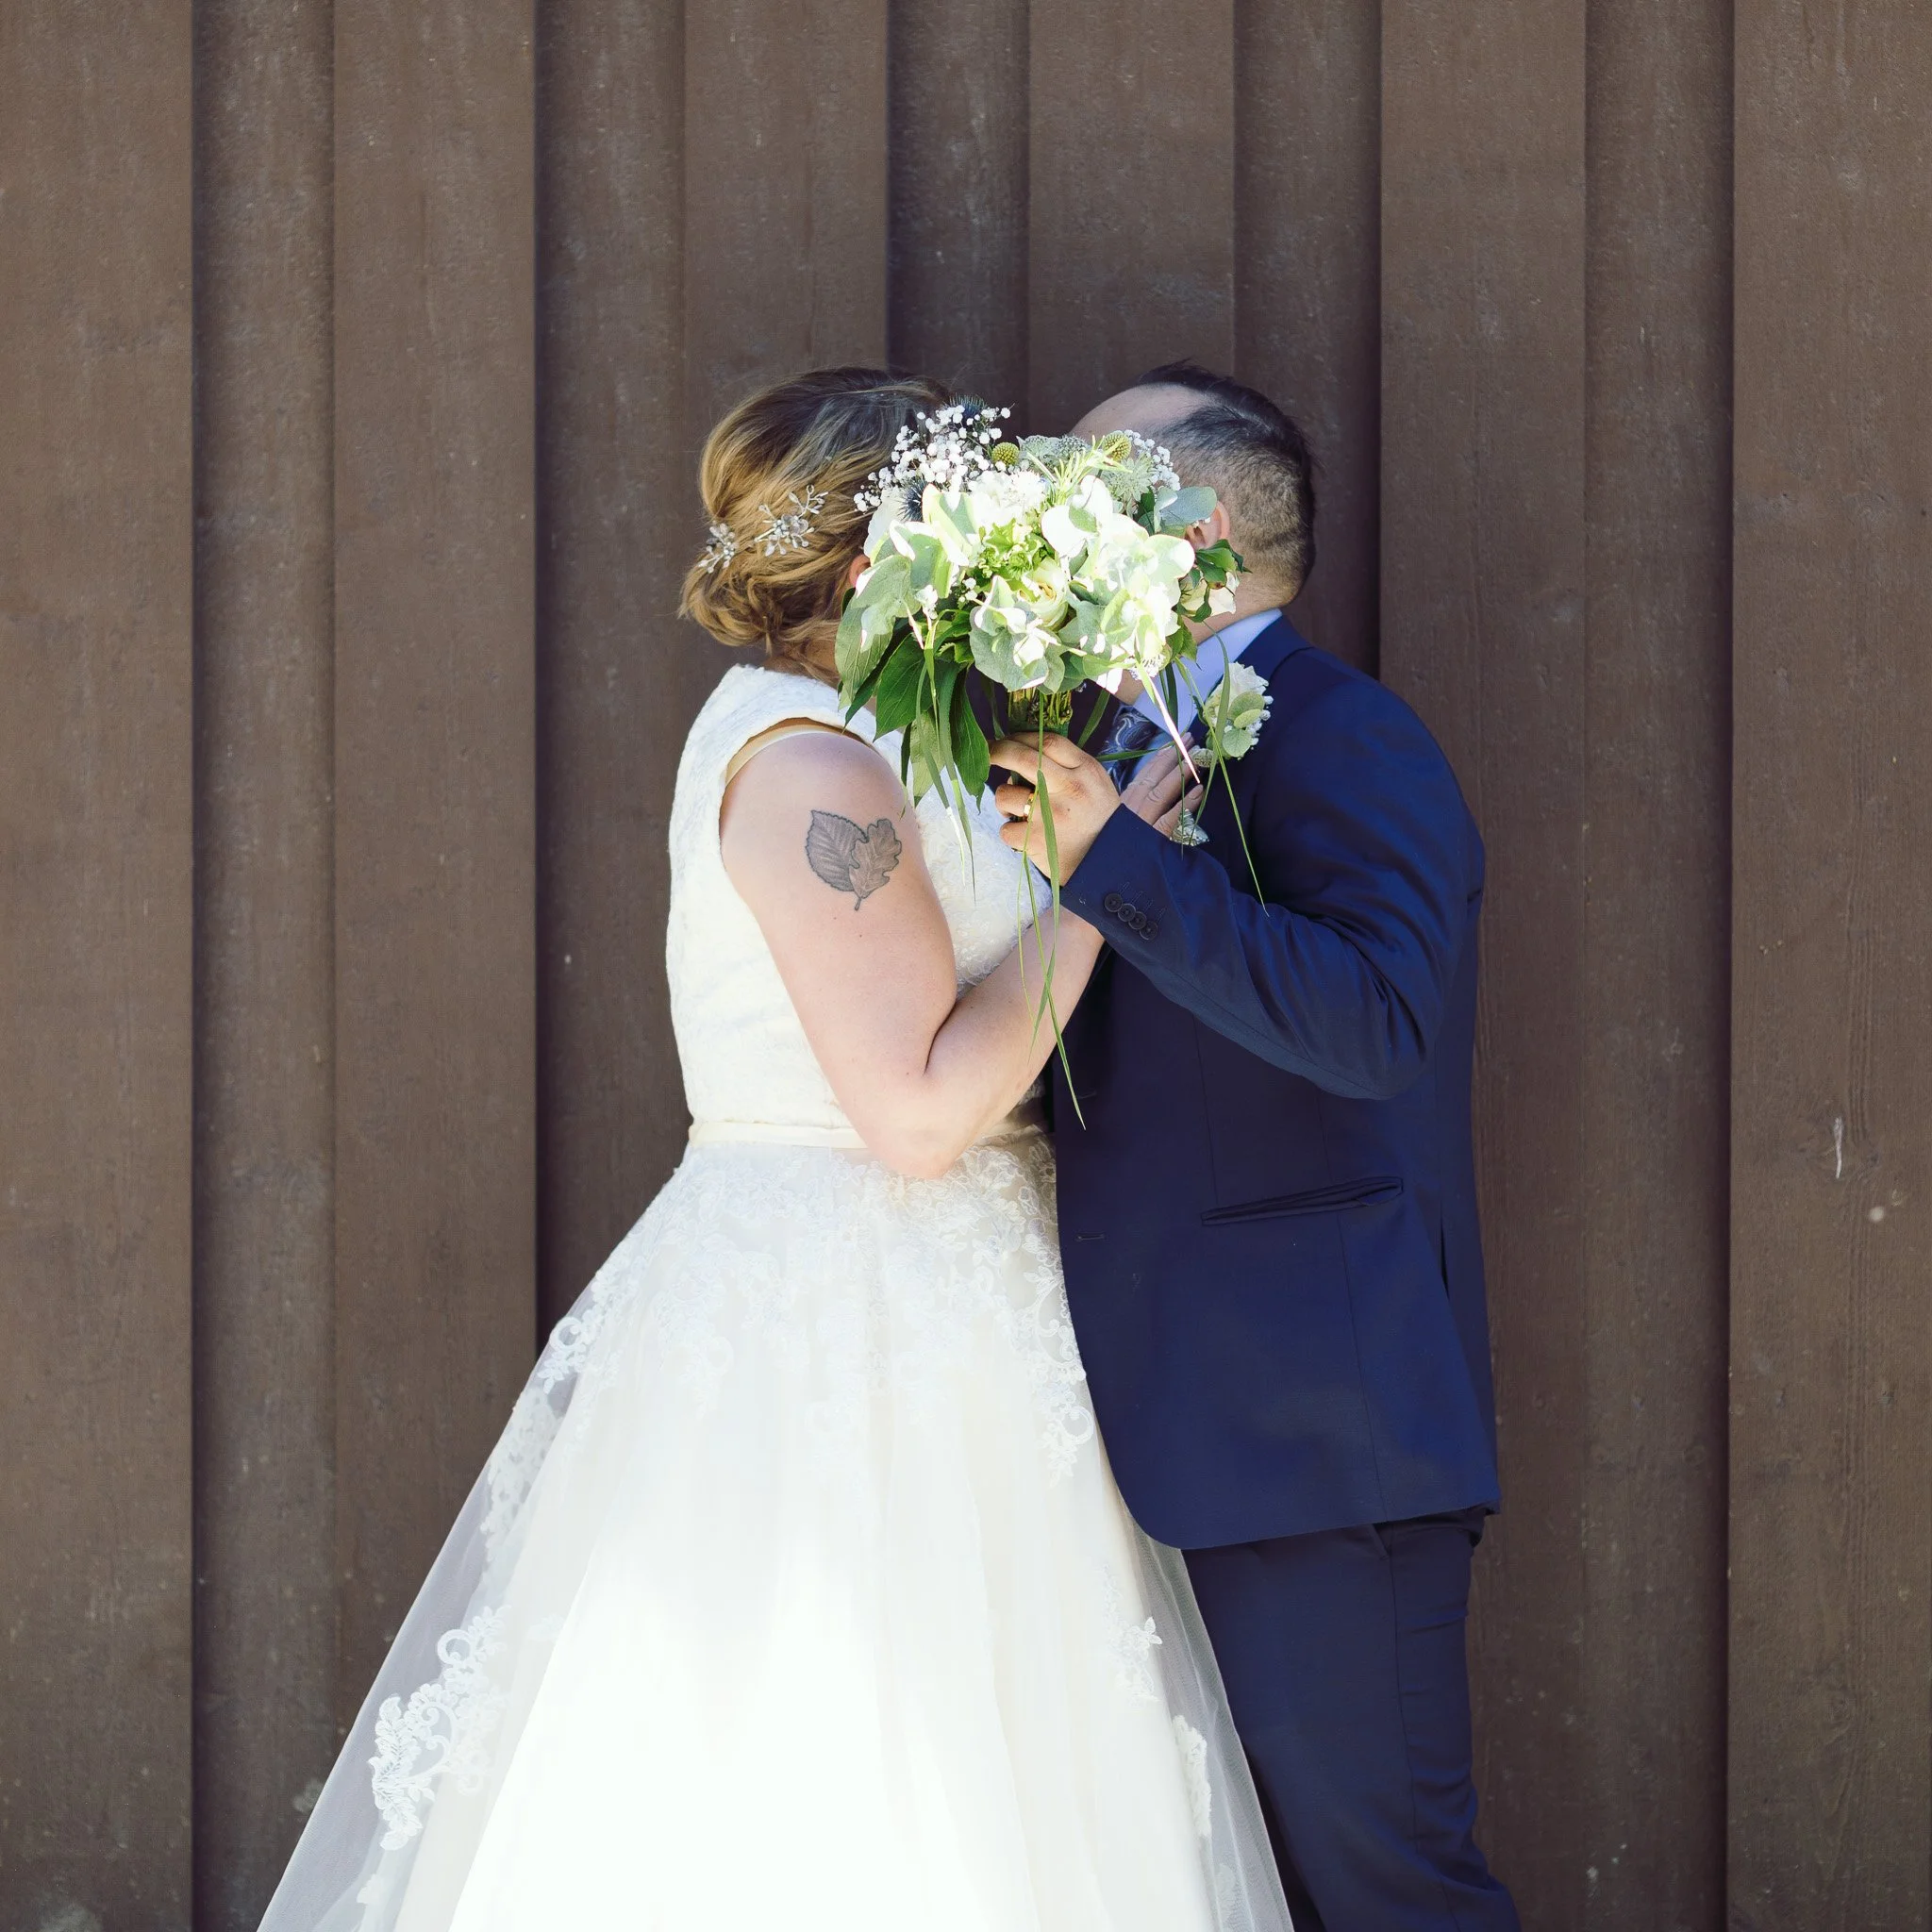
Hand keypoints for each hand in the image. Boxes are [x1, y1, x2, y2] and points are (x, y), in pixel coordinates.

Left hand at [990, 732, 1201, 876]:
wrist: (1107, 865)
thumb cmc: (1097, 820)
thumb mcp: (1094, 783)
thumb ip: (1067, 765)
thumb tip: (1023, 749)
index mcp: (1085, 770)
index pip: (1047, 741)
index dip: (1021, 737)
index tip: (1006, 739)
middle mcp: (1068, 788)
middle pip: (1021, 757)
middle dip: (997, 751)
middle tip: (987, 753)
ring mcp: (1049, 814)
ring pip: (1005, 794)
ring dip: (1004, 801)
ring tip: (1019, 812)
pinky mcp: (1035, 840)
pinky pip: (1006, 828)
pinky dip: (1011, 833)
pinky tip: (1026, 837)